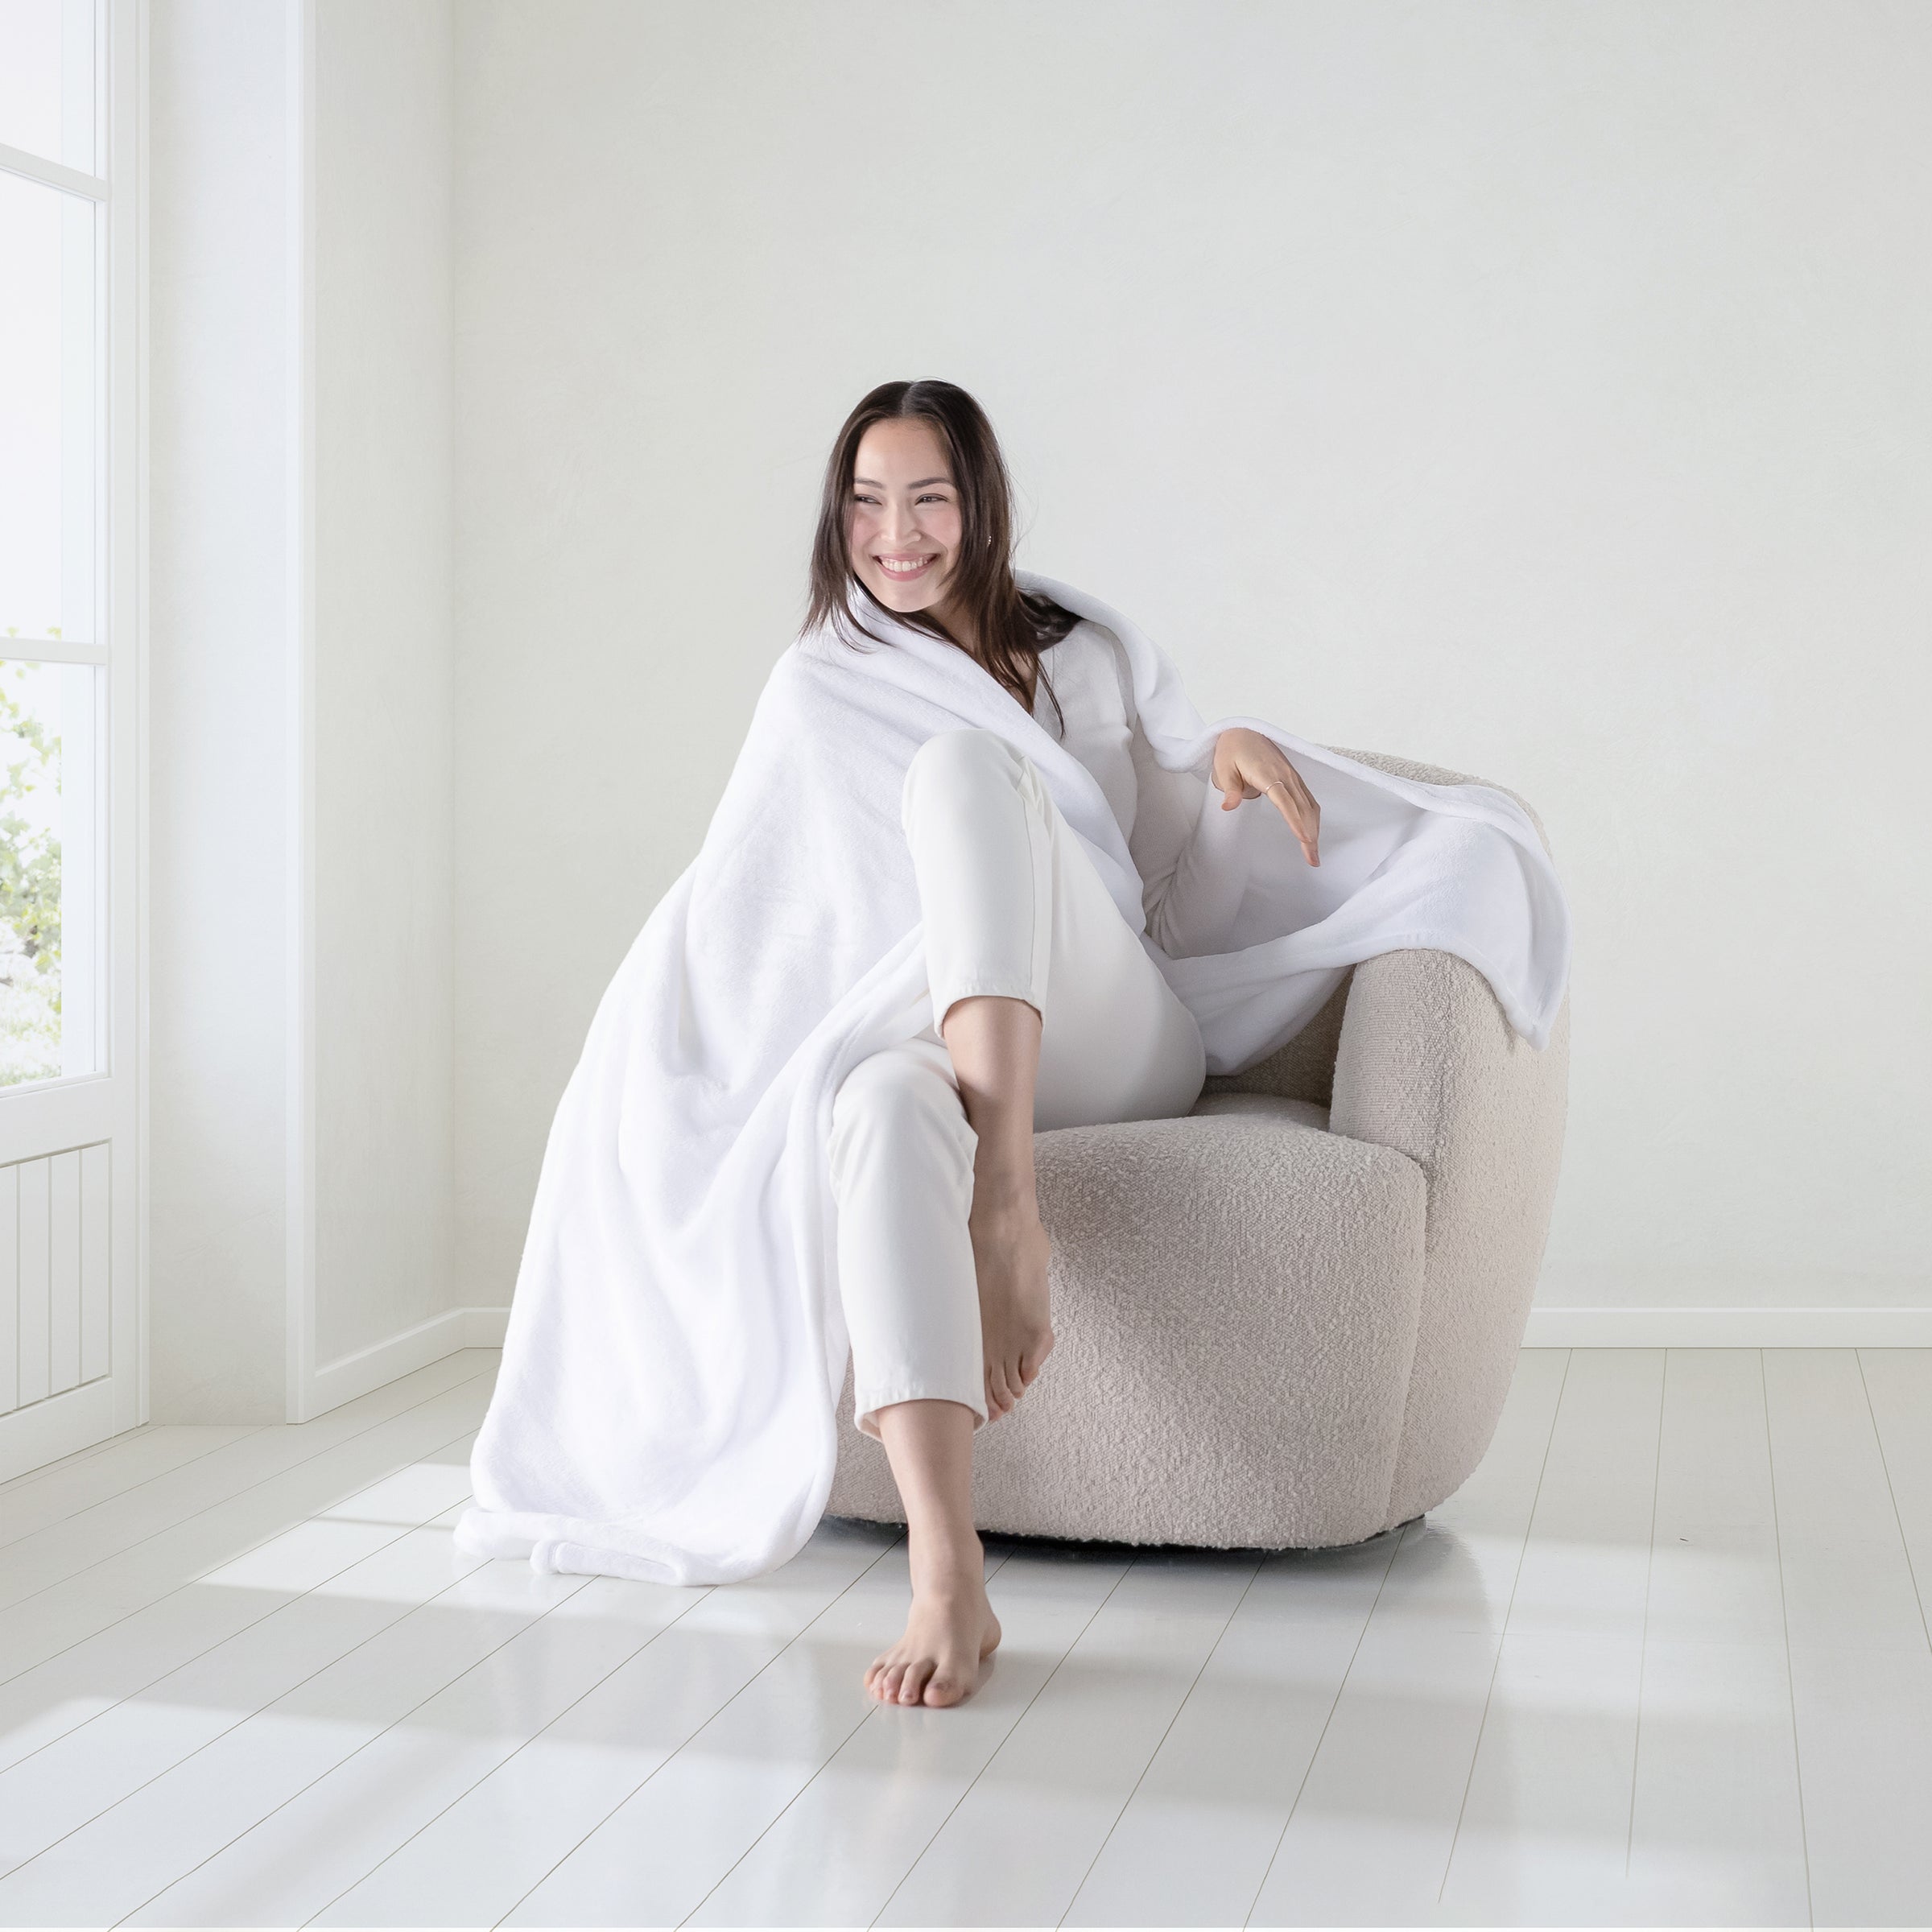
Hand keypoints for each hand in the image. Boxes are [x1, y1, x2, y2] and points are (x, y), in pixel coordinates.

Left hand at [1210, 727, 1319, 866]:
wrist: (1242, 733)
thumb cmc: (1231, 752)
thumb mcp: (1223, 770)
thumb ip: (1229, 789)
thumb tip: (1228, 806)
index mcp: (1267, 773)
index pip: (1284, 800)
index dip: (1295, 820)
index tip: (1304, 838)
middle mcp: (1284, 775)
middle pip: (1302, 808)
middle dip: (1309, 835)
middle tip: (1312, 859)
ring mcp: (1292, 776)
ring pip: (1309, 806)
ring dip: (1315, 829)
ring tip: (1314, 854)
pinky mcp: (1294, 778)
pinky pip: (1308, 800)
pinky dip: (1313, 818)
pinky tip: (1313, 833)